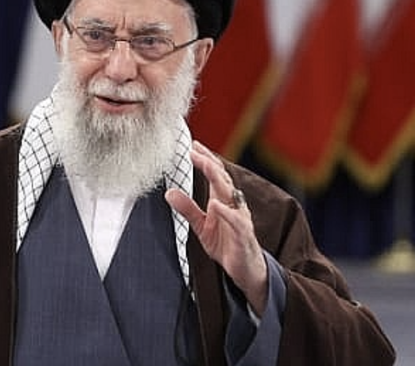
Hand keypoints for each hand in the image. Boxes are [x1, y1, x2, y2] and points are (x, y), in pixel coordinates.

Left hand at [165, 140, 267, 315]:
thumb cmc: (226, 244)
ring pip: (231, 193)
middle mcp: (234, 205)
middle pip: (222, 178)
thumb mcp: (201, 226)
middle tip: (194, 149)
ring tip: (204, 164)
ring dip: (217, 178)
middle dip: (209, 162)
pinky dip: (226, 212)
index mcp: (223, 200)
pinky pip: (236, 220)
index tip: (192, 145)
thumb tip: (168, 193)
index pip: (215, 174)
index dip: (205, 159)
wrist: (245, 269)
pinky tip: (215, 205)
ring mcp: (240, 218)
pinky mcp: (243, 234)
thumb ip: (188, 209)